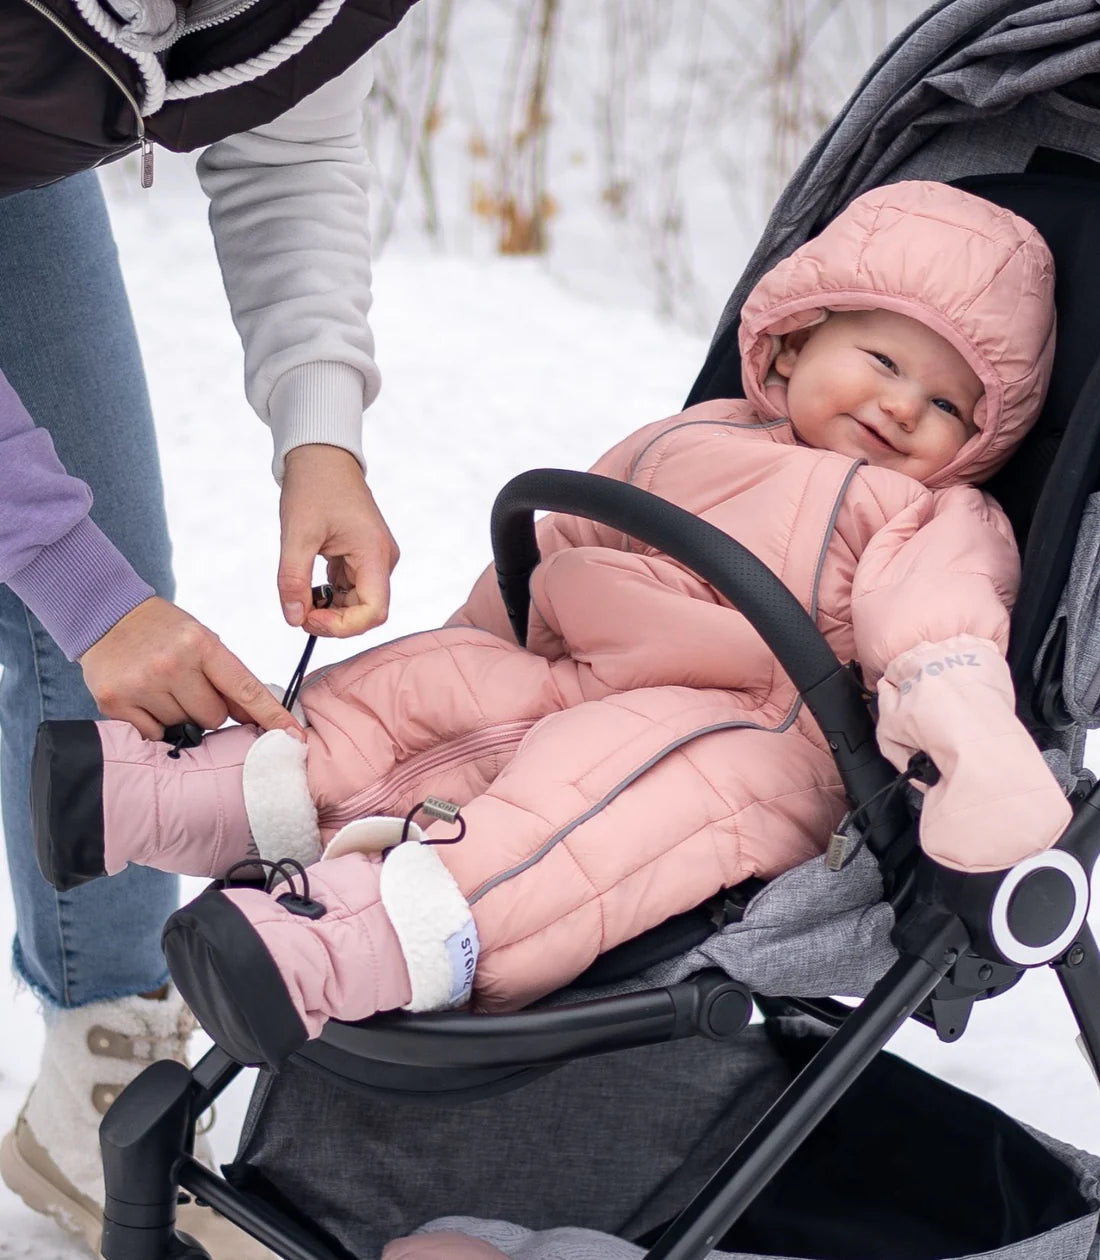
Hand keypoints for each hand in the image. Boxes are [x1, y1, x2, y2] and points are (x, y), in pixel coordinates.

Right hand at [79, 597, 303, 739]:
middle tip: (188, 687)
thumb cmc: (163, 631)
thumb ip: (228, 679)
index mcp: (201, 645)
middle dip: (208, 709)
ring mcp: (141, 684)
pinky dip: (153, 723)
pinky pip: (152, 734)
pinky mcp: (115, 702)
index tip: (293, 736)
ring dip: (178, 714)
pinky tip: (144, 697)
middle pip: (214, 717)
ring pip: (183, 727)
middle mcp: (172, 664)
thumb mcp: (202, 641)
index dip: (271, 715)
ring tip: (161, 687)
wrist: (105, 615)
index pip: (245, 688)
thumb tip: (255, 719)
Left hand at [278, 444, 399, 637]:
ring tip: (300, 596)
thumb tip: (293, 619)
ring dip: (330, 609)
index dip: (343, 625)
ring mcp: (374, 559)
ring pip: (357, 603)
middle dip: (333, 620)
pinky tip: (309, 586)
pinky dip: (329, 596)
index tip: (309, 619)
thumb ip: (293, 580)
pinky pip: (350, 589)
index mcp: (374, 553)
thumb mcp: (296, 534)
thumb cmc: (314, 486)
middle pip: (366, 611)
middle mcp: (382, 560)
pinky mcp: (363, 557)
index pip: (374, 611)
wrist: (321, 456)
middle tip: (298, 612)